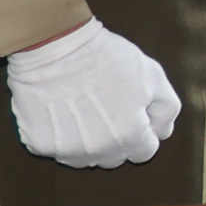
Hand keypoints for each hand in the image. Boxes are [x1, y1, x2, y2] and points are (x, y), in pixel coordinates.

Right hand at [2, 17, 180, 167]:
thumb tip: (162, 132)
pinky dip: (58, 135)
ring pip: (83, 158)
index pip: (143, 153)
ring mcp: (66, 151)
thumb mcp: (153, 76)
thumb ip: (166, 109)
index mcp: (129, 137)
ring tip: (82, 110)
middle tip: (106, 109)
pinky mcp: (39, 144)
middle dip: (115, 139)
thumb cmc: (108, 58)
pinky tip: (60, 110)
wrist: (56, 46)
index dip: (141, 133)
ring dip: (86, 143)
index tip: (131, 114)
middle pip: (113, 158)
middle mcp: (98, 151)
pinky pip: (55, 149)